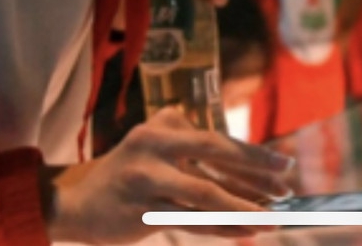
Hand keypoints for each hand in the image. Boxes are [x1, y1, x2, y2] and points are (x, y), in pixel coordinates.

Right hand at [42, 106, 293, 243]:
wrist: (75, 203)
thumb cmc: (127, 172)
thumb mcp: (154, 145)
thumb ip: (192, 144)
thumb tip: (251, 166)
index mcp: (161, 129)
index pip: (216, 140)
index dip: (252, 154)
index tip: (284, 164)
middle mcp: (152, 150)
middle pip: (214, 160)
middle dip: (255, 174)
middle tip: (286, 188)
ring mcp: (145, 182)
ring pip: (205, 198)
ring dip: (243, 209)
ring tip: (272, 219)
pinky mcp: (141, 214)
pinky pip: (190, 223)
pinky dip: (222, 228)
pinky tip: (246, 232)